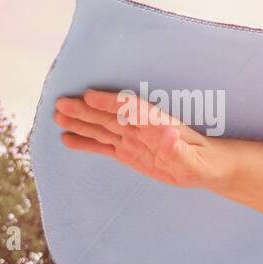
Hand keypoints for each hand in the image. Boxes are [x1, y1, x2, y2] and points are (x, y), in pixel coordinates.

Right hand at [53, 89, 215, 187]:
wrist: (205, 167)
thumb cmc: (204, 162)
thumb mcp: (194, 160)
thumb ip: (178, 149)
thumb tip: (167, 133)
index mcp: (159, 124)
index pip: (132, 109)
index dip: (111, 102)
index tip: (89, 96)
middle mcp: (141, 129)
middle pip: (111, 116)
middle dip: (87, 110)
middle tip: (61, 102)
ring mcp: (132, 140)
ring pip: (102, 128)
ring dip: (80, 122)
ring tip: (57, 116)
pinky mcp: (128, 152)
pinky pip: (103, 146)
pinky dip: (85, 142)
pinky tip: (67, 138)